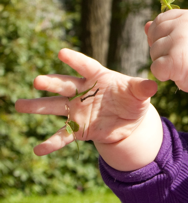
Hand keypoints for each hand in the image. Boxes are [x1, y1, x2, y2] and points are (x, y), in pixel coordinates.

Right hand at [15, 48, 157, 159]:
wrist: (129, 122)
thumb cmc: (133, 100)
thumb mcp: (140, 94)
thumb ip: (142, 89)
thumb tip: (153, 85)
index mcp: (98, 77)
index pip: (85, 66)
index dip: (75, 60)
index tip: (61, 53)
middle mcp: (83, 92)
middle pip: (64, 85)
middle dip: (51, 82)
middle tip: (37, 81)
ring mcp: (78, 110)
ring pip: (55, 107)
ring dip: (38, 106)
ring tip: (19, 105)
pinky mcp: (78, 128)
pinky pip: (63, 135)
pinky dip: (51, 143)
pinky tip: (38, 149)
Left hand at [145, 9, 187, 94]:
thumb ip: (173, 29)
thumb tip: (146, 25)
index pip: (162, 19)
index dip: (160, 34)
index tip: (169, 46)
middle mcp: (184, 25)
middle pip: (155, 34)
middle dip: (160, 49)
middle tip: (176, 60)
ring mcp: (179, 41)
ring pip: (154, 52)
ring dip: (163, 63)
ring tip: (182, 68)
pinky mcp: (174, 61)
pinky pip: (156, 68)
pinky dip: (163, 76)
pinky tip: (177, 76)